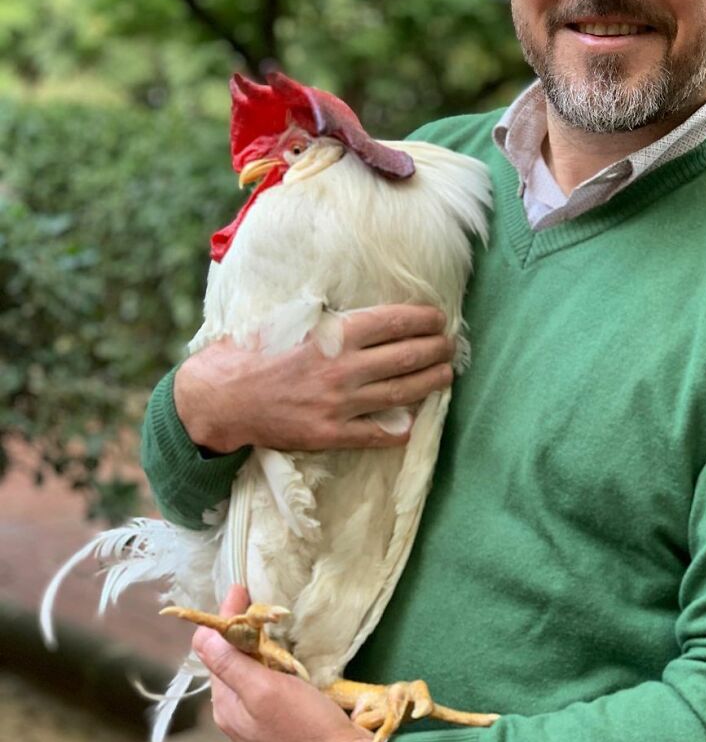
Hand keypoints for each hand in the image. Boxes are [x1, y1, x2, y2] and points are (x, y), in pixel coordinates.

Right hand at [173, 304, 454, 452]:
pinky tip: (412, 421)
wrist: (219, 398)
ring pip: (401, 393)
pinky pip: (376, 434)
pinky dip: (399, 428)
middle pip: (407, 356)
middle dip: (436, 348)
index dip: (422, 319)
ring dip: (430, 382)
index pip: (393, 322)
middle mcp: (343, 369)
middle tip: (450, 345)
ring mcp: (339, 404)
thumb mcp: (288, 320)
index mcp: (333, 335)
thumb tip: (355, 307)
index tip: (438, 318)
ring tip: (446, 374)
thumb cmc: (249, 352)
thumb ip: (324, 316)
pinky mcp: (330, 434)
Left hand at [194, 585, 375, 741]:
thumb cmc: (304, 726)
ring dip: (256, 644)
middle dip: (239, 628)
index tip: (241, 589)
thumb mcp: (265, 690)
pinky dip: (270, 662)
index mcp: (226, 704)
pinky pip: (266, 683)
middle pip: (230, 659)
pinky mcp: (279, 721)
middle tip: (257, 600)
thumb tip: (200, 635)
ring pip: (248, 671)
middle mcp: (235, 712)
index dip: (225, 617)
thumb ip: (231, 664)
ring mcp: (256, 719)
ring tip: (270, 621)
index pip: (213, 649)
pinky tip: (283, 655)